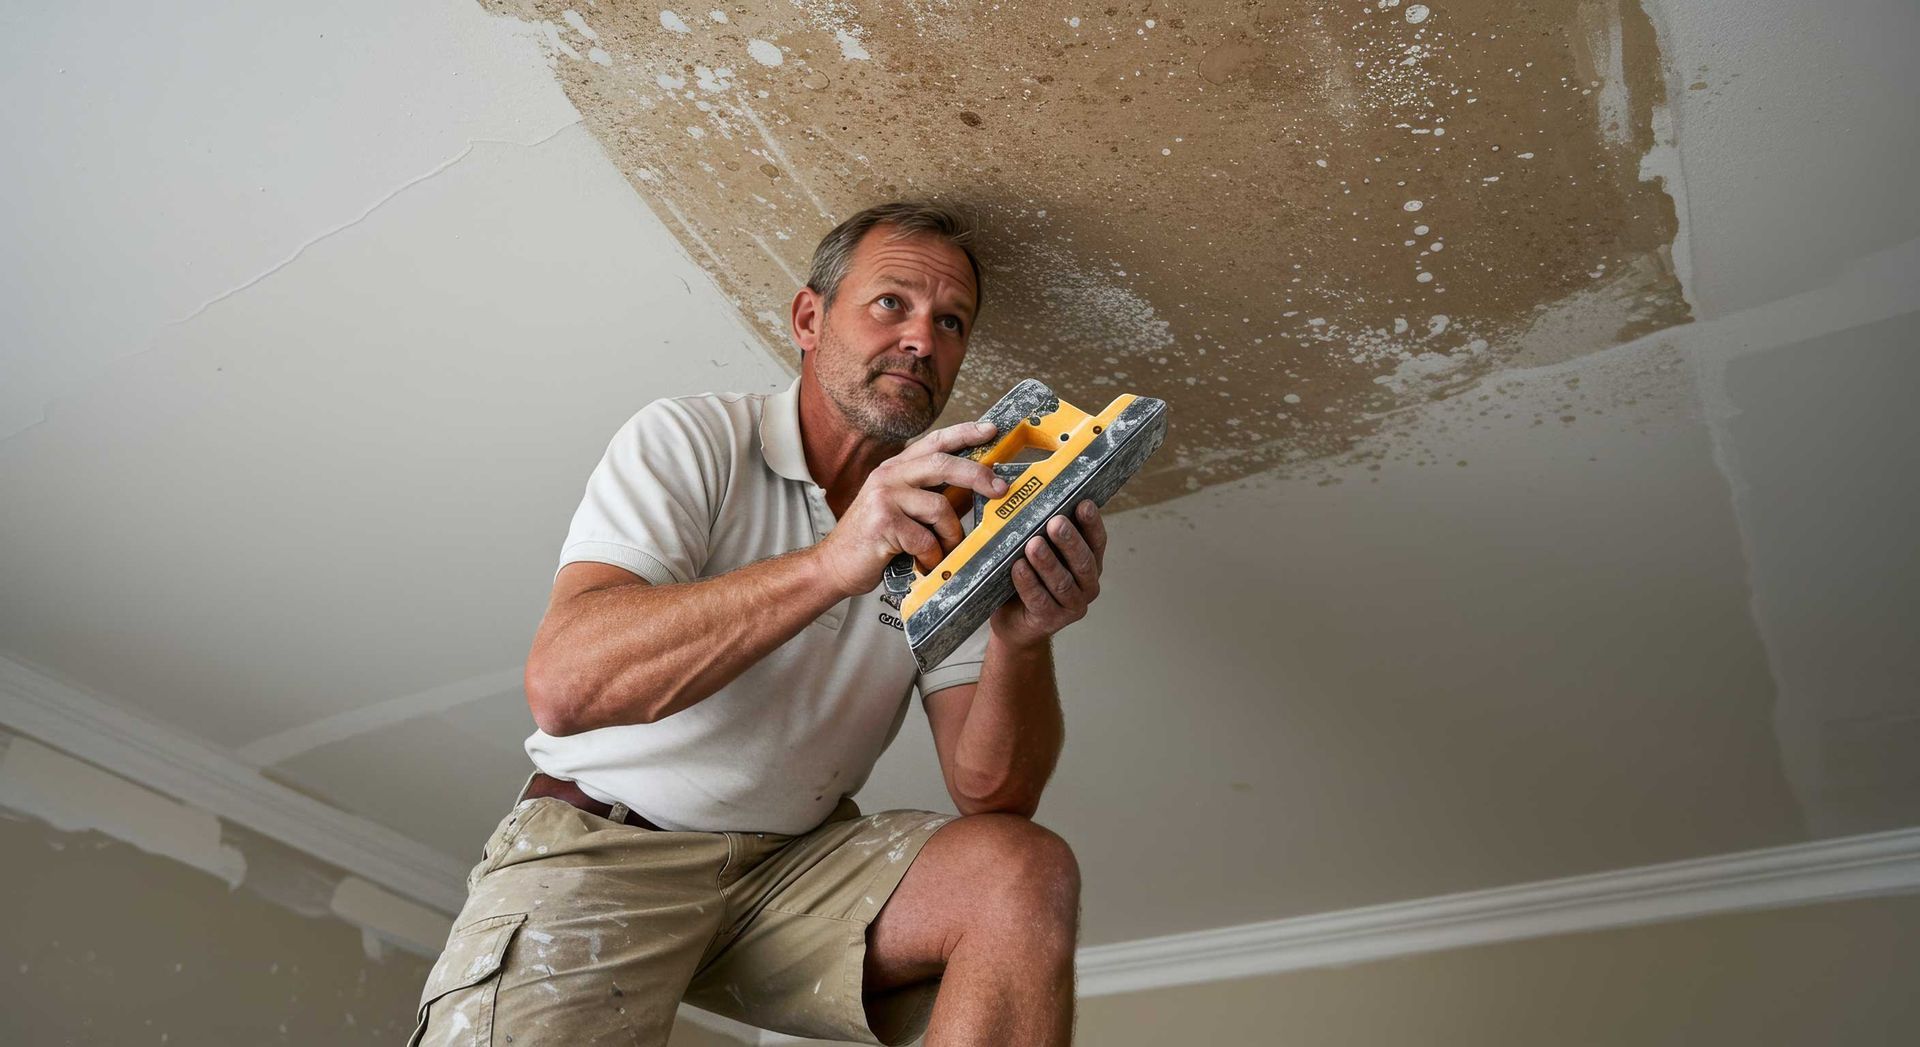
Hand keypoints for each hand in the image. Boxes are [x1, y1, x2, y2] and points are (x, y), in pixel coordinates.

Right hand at [813, 420, 1008, 597]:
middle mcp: (889, 476)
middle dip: (978, 475)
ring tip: (943, 551)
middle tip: (1000, 489)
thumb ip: (928, 495)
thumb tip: (973, 492)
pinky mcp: (883, 522)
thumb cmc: (873, 541)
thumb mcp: (900, 509)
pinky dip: (932, 556)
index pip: (934, 441)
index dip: (965, 433)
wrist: (834, 565)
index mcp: (895, 469)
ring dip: (951, 535)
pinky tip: (924, 563)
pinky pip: (926, 538)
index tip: (991, 431)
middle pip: (943, 464)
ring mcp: (884, 497)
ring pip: (940, 508)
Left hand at [990, 500, 1106, 649]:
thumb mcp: (1039, 553)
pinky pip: (1039, 600)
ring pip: (1062, 582)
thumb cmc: (1027, 577)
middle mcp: (1086, 585)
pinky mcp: (1050, 620)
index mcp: (1089, 563)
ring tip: (1033, 544)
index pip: (1096, 541)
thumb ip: (1044, 532)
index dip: (1092, 523)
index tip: (1083, 504)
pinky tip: (1018, 568)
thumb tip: (1035, 497)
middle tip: (1055, 522)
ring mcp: (1071, 606)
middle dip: (1069, 541)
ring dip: (1047, 562)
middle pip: (1083, 562)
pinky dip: (1028, 582)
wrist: (1014, 620)